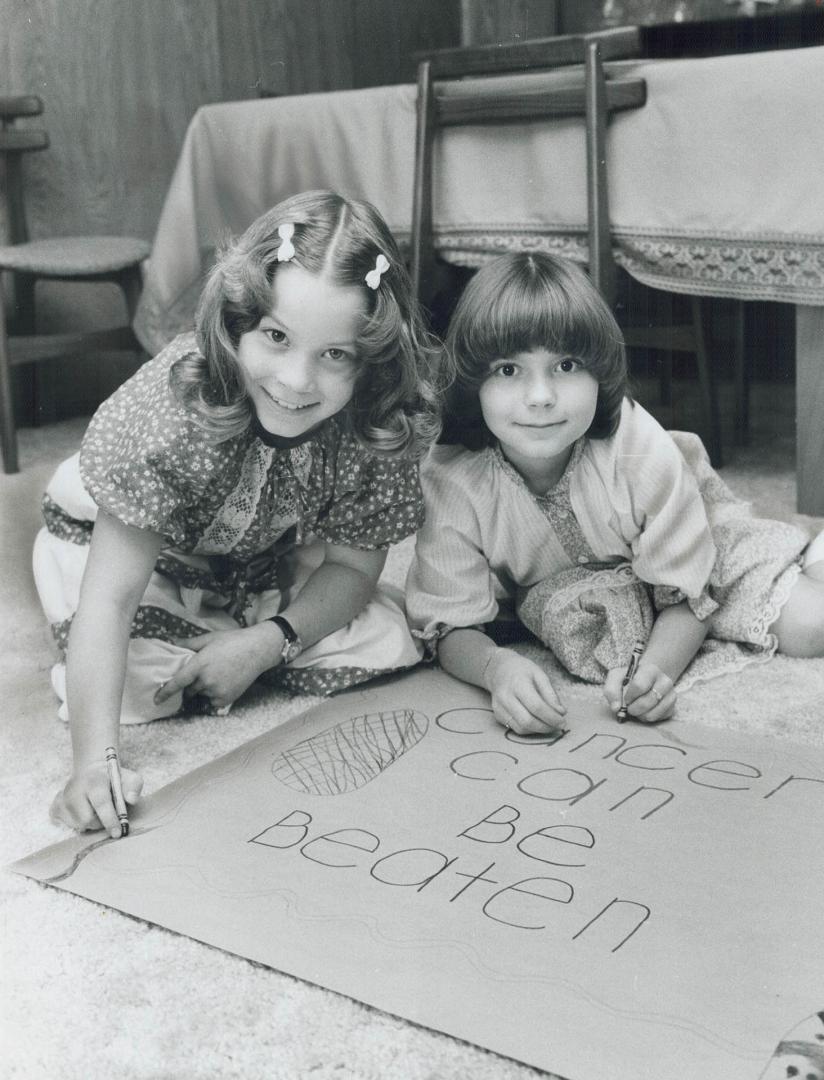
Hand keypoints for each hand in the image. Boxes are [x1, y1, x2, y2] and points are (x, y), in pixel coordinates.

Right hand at [51, 761, 142, 835]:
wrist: (91, 771)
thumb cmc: (113, 779)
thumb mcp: (129, 778)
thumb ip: (134, 786)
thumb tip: (132, 799)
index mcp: (94, 781)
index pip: (101, 802)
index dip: (110, 819)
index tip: (117, 833)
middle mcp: (74, 789)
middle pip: (87, 820)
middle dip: (100, 823)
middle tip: (106, 815)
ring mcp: (62, 798)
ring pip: (77, 825)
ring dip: (89, 824)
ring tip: (94, 810)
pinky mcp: (55, 807)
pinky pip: (66, 825)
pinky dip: (76, 823)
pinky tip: (82, 812)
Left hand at [153, 625, 277, 711]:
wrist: (258, 649)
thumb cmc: (233, 641)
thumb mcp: (209, 638)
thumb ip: (189, 643)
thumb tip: (172, 642)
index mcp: (199, 664)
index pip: (177, 682)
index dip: (165, 692)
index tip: (156, 700)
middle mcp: (206, 680)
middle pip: (190, 689)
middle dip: (193, 683)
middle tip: (207, 670)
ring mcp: (217, 690)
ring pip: (203, 694)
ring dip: (205, 688)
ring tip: (221, 673)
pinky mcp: (227, 698)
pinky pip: (213, 701)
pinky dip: (215, 694)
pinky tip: (226, 681)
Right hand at [483, 649, 566, 734]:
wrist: (498, 670)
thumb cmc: (522, 671)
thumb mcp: (540, 675)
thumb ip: (551, 694)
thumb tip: (561, 713)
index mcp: (518, 683)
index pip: (536, 706)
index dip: (552, 717)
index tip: (563, 721)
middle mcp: (505, 697)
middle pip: (527, 721)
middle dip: (546, 727)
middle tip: (558, 726)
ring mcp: (499, 708)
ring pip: (521, 729)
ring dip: (538, 730)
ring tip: (549, 724)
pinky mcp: (497, 715)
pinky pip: (516, 728)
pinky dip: (529, 729)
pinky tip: (536, 721)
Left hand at [604, 661, 675, 722]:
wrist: (645, 681)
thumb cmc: (629, 679)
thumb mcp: (616, 678)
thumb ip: (611, 690)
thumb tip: (616, 707)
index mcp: (650, 670)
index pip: (639, 685)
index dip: (629, 696)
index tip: (625, 698)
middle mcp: (665, 681)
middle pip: (646, 702)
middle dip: (633, 708)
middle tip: (629, 707)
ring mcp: (671, 695)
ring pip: (652, 714)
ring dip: (639, 715)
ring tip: (636, 708)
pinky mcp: (672, 708)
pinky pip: (658, 719)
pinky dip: (648, 718)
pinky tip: (645, 711)